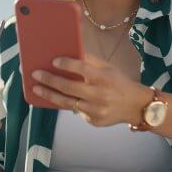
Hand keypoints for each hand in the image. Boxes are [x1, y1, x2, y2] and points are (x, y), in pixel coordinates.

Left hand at [31, 54, 150, 127]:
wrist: (135, 106)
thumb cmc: (119, 83)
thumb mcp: (108, 68)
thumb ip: (90, 61)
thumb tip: (69, 51)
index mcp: (104, 78)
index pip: (82, 68)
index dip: (66, 64)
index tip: (53, 61)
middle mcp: (99, 95)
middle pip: (69, 87)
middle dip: (50, 80)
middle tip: (36, 74)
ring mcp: (96, 110)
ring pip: (67, 103)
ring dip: (49, 95)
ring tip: (36, 88)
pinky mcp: (93, 121)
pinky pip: (76, 111)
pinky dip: (66, 103)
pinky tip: (55, 97)